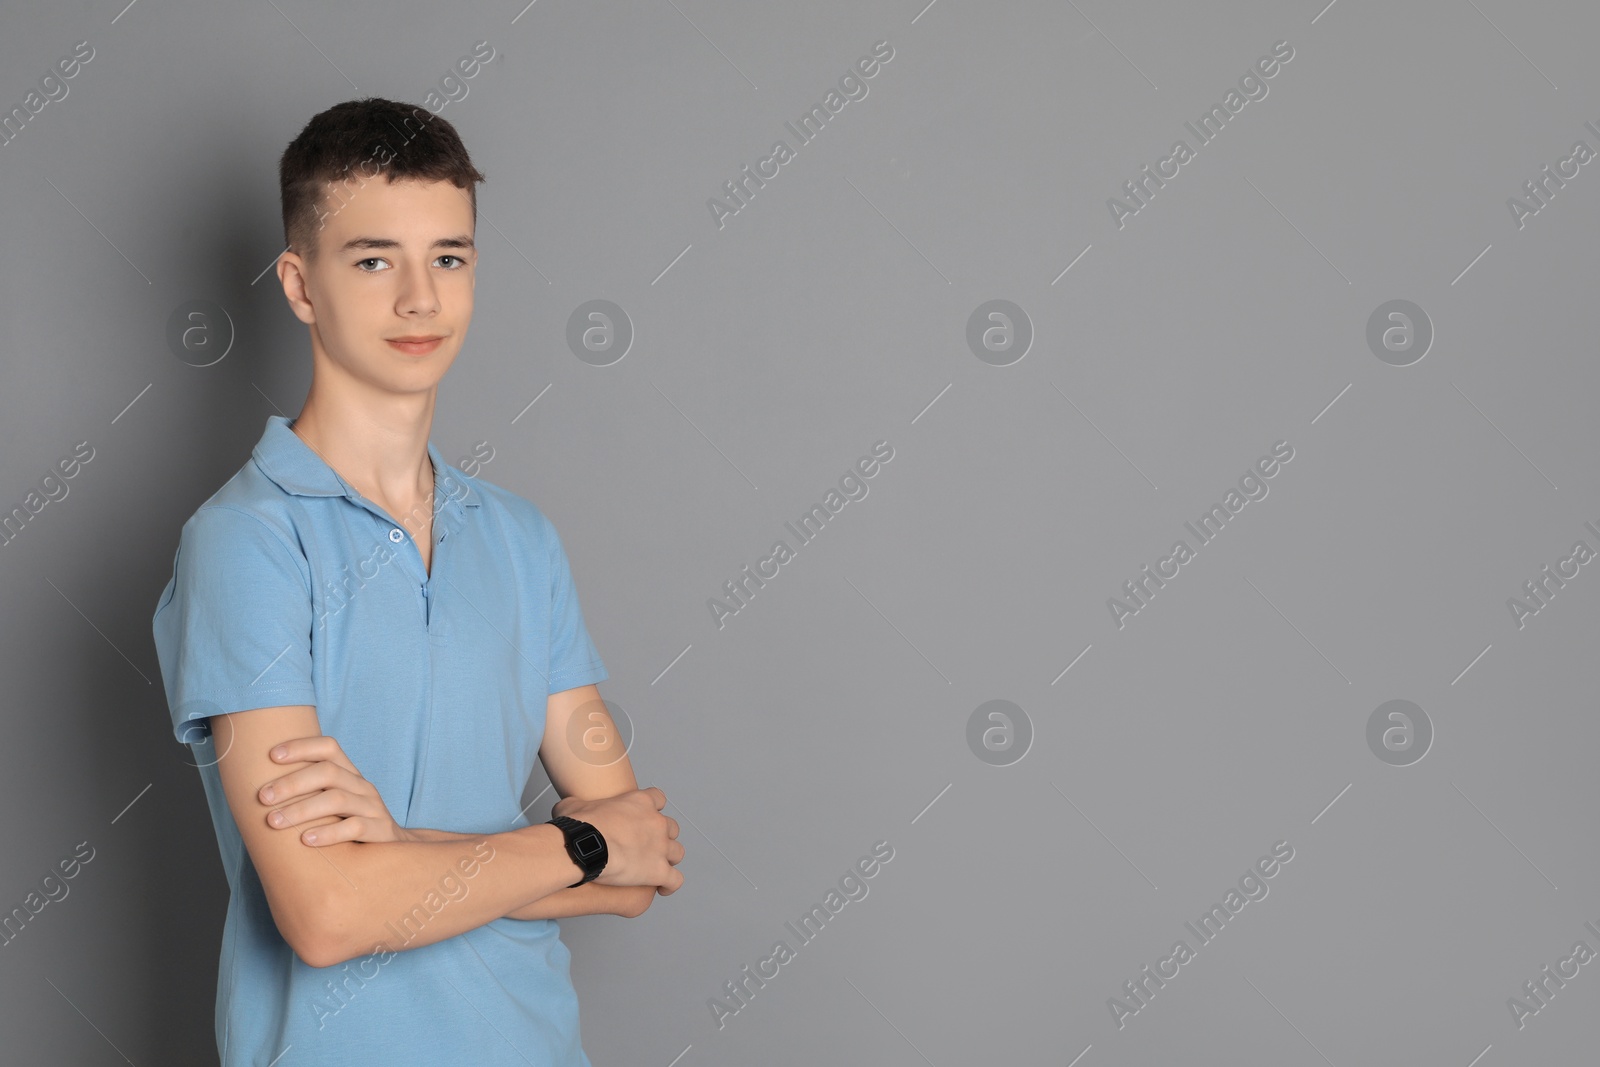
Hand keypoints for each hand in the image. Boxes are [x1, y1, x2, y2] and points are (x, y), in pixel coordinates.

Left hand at [257, 735, 410, 845]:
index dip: (301, 747)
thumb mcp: (332, 804)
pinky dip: (328, 833)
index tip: (271, 756)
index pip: (329, 747)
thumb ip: (308, 794)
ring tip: (274, 822)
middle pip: (328, 772)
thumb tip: (258, 791)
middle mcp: (361, 786)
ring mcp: (373, 807)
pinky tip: (306, 840)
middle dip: (291, 783)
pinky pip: (354, 827)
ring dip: (301, 809)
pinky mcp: (381, 831)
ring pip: (337, 800)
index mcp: (349, 774)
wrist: (393, 852)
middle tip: (263, 798)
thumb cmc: (348, 825)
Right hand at [552, 786, 684, 895]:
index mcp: (640, 802)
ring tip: (658, 866)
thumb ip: (579, 803)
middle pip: (672, 827)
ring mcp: (660, 848)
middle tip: (649, 844)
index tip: (646, 815)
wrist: (584, 847)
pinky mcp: (658, 871)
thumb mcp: (573, 805)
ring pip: (677, 852)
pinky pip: (674, 880)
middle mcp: (656, 823)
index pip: (658, 798)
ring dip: (669, 859)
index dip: (653, 808)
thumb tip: (569, 807)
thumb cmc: (579, 827)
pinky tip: (662, 888)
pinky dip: (670, 885)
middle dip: (663, 836)